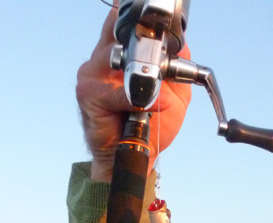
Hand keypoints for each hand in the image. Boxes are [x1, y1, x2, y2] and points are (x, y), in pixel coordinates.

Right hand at [76, 9, 192, 181]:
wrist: (136, 155)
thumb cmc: (150, 124)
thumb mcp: (174, 92)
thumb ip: (178, 66)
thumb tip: (183, 44)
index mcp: (119, 54)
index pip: (122, 22)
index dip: (137, 17)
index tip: (157, 17)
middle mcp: (101, 59)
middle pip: (117, 30)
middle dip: (142, 39)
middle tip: (160, 55)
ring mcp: (91, 75)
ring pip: (118, 58)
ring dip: (142, 74)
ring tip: (155, 91)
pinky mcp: (89, 95)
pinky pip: (116, 91)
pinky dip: (136, 99)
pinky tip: (146, 107)